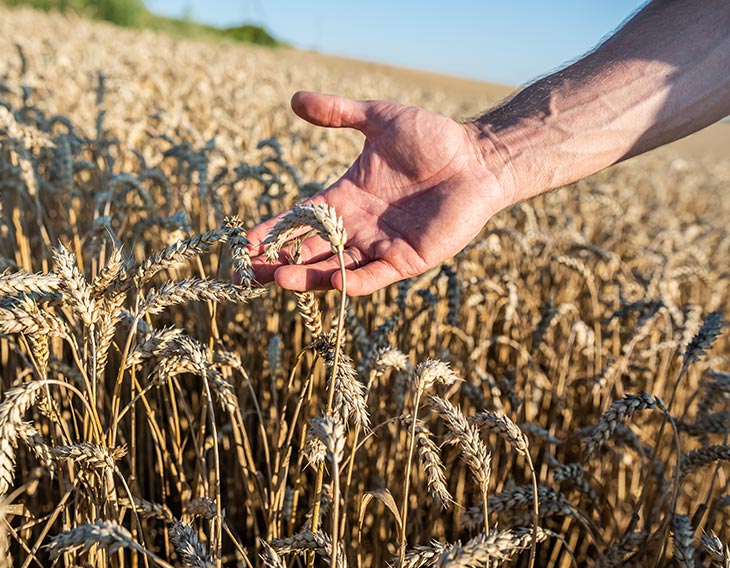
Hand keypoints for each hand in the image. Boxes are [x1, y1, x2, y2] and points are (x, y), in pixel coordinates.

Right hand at [247, 91, 511, 295]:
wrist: (477, 157)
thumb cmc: (432, 137)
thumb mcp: (378, 120)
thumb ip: (338, 112)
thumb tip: (294, 99)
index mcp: (346, 197)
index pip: (300, 219)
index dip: (273, 231)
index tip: (243, 242)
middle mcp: (358, 226)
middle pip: (310, 250)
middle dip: (279, 262)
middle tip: (248, 273)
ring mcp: (381, 246)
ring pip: (336, 268)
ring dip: (308, 276)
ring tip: (278, 278)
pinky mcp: (406, 260)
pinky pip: (375, 276)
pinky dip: (354, 281)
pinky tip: (334, 282)